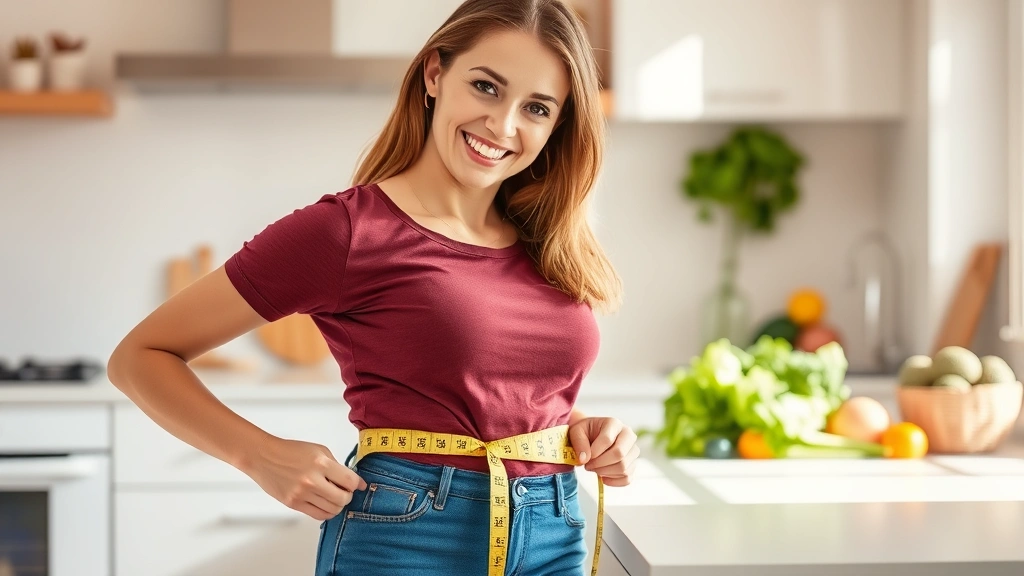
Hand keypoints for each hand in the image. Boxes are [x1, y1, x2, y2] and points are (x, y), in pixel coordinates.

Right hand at [242, 436, 366, 520]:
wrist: (264, 457)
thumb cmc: (291, 451)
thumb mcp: (319, 450)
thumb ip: (337, 466)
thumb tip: (356, 482)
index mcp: (321, 463)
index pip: (350, 481)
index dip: (357, 484)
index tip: (358, 485)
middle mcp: (312, 480)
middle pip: (343, 499)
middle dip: (348, 496)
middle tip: (345, 491)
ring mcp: (302, 494)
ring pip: (332, 510)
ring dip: (337, 505)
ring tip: (333, 496)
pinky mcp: (294, 504)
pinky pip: (318, 515)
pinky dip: (326, 512)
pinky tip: (324, 503)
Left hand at [568, 417, 638, 486]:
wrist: (592, 436)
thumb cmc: (585, 432)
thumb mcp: (576, 431)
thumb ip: (579, 442)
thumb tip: (584, 459)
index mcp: (614, 423)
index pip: (607, 440)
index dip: (594, 452)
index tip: (584, 457)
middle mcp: (628, 435)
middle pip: (619, 454)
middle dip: (600, 464)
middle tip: (588, 465)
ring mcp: (633, 450)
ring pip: (624, 468)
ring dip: (605, 472)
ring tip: (594, 468)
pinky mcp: (633, 464)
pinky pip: (627, 478)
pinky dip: (613, 481)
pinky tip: (603, 477)